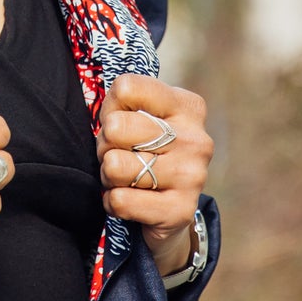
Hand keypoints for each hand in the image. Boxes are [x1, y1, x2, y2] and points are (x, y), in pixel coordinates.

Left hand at [98, 75, 212, 279]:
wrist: (170, 212)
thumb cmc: (147, 153)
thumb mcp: (141, 118)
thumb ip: (124, 105)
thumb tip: (105, 111)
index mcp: (187, 106)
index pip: (126, 88)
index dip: (110, 108)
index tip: (121, 122)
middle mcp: (195, 139)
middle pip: (115, 127)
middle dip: (105, 145)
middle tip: (120, 155)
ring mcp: (192, 176)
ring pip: (114, 165)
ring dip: (108, 176)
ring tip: (125, 178)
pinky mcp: (180, 210)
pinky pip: (120, 200)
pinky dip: (112, 203)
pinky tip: (130, 200)